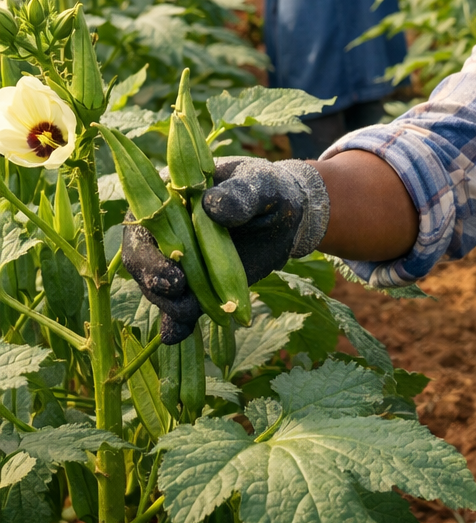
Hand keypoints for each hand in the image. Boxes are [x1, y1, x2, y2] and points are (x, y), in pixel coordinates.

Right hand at [120, 157, 329, 341]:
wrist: (286, 219)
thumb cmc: (270, 192)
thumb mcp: (263, 187)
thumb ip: (241, 193)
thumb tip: (211, 204)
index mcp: (170, 194)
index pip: (144, 219)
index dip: (150, 244)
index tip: (174, 263)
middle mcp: (163, 229)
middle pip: (142, 258)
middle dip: (154, 278)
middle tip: (177, 290)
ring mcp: (176, 260)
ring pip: (157, 287)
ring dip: (168, 303)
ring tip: (191, 312)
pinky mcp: (193, 285)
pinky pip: (177, 307)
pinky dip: (176, 323)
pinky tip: (178, 335)